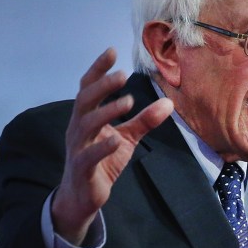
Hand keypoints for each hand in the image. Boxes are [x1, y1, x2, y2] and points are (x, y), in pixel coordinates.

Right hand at [51, 48, 172, 244]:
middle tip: (122, 75)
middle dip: (102, 86)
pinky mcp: (83, 169)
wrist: (83, 197)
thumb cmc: (102, 162)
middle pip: (84, 101)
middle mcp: (78, 129)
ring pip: (86, 125)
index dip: (98, 70)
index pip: (88, 88)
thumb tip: (169, 103)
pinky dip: (103, 147)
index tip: (112, 51)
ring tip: (127, 102)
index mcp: (86, 117)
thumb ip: (145, 121)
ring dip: (106, 112)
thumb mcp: (127, 139)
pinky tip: (117, 139)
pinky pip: (89, 156)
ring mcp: (78, 148)